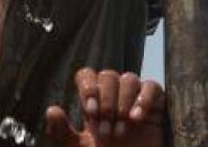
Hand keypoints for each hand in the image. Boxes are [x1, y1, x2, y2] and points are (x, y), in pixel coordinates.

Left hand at [44, 69, 164, 146]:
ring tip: (121, 131)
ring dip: (123, 104)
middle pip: (108, 75)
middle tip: (106, 131)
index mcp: (93, 101)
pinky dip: (145, 99)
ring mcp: (134, 97)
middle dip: (107, 103)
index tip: (90, 112)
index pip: (87, 75)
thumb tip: (52, 110)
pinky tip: (137, 118)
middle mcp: (113, 94)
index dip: (88, 87)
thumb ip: (63, 132)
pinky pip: (152, 86)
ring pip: (129, 78)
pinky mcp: (155, 104)